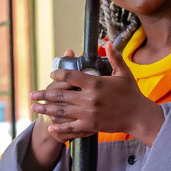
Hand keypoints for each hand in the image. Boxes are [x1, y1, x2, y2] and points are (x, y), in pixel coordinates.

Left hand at [31, 40, 165, 146]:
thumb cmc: (132, 94)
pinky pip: (71, 127)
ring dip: (46, 109)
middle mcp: (89, 98)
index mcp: (95, 83)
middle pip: (60, 95)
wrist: (139, 116)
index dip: (58, 73)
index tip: (52, 74)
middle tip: (32, 94)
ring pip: (62, 111)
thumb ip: (114, 57)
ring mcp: (88, 113)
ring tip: (34, 108)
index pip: (70, 75)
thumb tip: (107, 42)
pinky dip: (60, 128)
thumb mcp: (124, 73)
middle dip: (44, 95)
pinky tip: (50, 127)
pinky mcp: (91, 126)